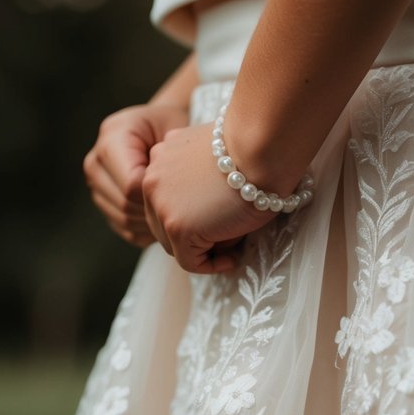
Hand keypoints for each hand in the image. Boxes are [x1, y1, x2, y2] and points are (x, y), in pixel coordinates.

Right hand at [83, 103, 189, 246]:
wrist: (162, 128)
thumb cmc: (174, 126)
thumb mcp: (176, 132)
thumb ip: (168, 159)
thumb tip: (167, 195)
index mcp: (112, 138)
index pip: (132, 184)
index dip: (160, 193)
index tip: (184, 191)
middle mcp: (95, 162)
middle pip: (125, 204)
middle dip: (157, 210)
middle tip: (185, 208)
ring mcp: (95, 184)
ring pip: (124, 219)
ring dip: (153, 222)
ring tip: (178, 212)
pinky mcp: (103, 202)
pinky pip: (125, 229)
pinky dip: (148, 230)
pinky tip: (167, 219)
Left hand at [142, 122, 281, 273]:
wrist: (262, 149)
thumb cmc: (253, 149)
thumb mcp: (214, 154)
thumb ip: (200, 174)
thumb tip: (209, 212)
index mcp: (161, 155)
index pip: (166, 196)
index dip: (191, 212)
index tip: (218, 218)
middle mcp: (151, 179)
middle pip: (163, 222)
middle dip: (193, 233)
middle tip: (225, 236)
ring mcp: (161, 205)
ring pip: (173, 244)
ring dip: (201, 248)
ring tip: (232, 245)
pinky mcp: (178, 227)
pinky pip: (190, 261)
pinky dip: (212, 265)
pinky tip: (232, 258)